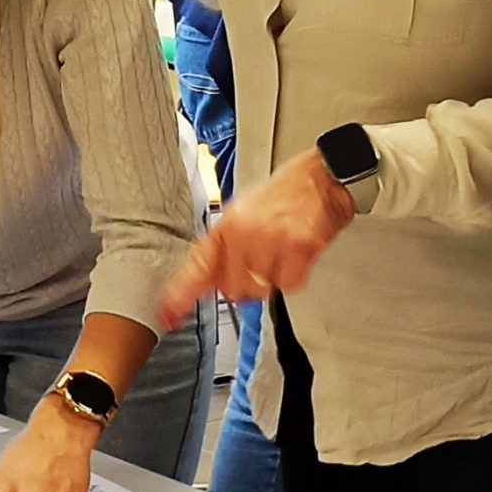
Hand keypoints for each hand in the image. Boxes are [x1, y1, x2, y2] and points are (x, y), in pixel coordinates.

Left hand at [157, 150, 354, 327]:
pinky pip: (289, 284)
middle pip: (233, 288)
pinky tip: (296, 255)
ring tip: (281, 253)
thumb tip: (212, 283)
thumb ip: (226, 248)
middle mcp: (245, 231)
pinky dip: (294, 276)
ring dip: (272, 279)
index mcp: (228, 223)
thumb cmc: (287, 192)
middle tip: (260, 265)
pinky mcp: (298, 247)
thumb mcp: (245, 213)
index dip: (182, 293)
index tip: (169, 313)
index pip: (199, 265)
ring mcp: (271, 240)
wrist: (322, 177)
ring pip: (262, 289)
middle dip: (246, 285)